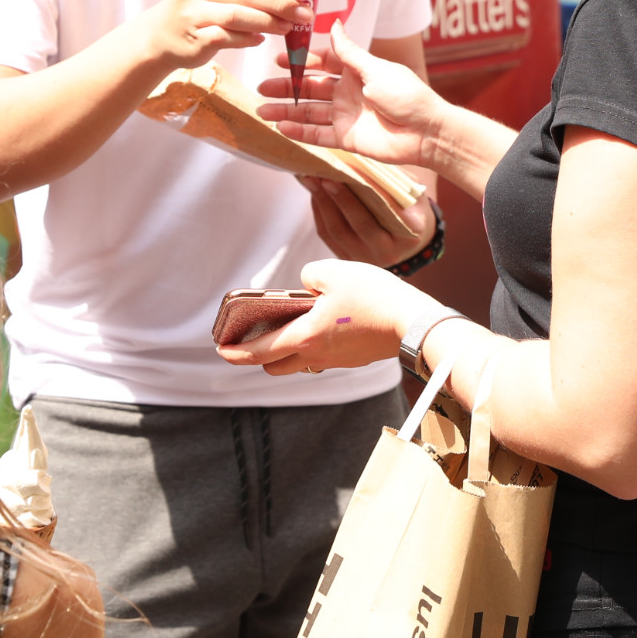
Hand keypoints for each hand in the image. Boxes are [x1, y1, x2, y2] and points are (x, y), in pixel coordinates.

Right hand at [132, 0, 309, 73]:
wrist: (161, 35)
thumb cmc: (199, 7)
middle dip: (280, 3)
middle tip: (304, 13)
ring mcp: (192, 12)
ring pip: (238, 15)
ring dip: (268, 22)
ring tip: (288, 27)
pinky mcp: (193, 38)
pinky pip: (227, 38)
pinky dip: (247, 39)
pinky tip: (261, 40)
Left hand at [216, 258, 430, 375]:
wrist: (415, 322)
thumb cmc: (374, 296)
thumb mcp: (334, 272)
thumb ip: (310, 277)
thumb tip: (307, 287)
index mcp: (305, 337)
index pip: (260, 352)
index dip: (237, 353)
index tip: (222, 351)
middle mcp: (318, 355)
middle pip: (277, 365)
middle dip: (261, 354)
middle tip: (255, 335)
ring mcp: (338, 360)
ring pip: (302, 361)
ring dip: (289, 348)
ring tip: (292, 322)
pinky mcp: (355, 358)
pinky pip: (325, 355)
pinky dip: (315, 343)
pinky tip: (326, 320)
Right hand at [257, 23, 445, 167]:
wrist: (427, 132)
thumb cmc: (408, 95)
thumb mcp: (376, 69)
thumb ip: (350, 52)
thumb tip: (335, 23)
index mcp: (356, 72)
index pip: (322, 63)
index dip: (301, 62)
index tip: (278, 60)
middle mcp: (347, 93)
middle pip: (309, 89)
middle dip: (285, 88)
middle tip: (261, 87)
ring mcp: (346, 116)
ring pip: (308, 112)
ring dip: (285, 111)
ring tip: (262, 111)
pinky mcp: (347, 139)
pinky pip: (318, 135)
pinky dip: (299, 132)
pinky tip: (280, 127)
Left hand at [302, 175, 437, 266]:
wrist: (410, 244)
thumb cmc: (411, 210)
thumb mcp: (412, 193)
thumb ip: (391, 181)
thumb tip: (360, 159)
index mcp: (409, 233)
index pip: (387, 210)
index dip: (367, 189)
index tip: (350, 170)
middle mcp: (389, 252)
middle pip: (359, 224)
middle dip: (339, 197)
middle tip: (324, 174)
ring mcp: (367, 260)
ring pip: (338, 231)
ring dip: (322, 203)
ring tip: (312, 180)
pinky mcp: (349, 260)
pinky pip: (328, 236)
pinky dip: (319, 213)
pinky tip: (315, 194)